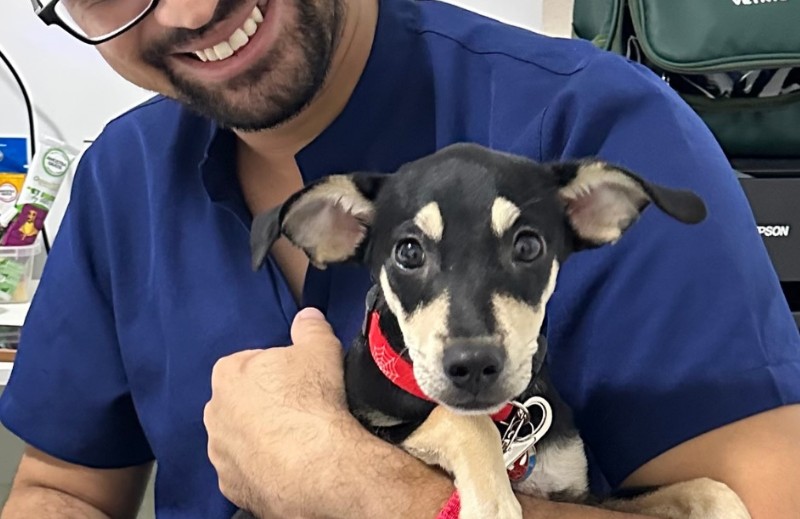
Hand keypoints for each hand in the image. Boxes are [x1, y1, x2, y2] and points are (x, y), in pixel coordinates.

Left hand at [204, 307, 363, 517]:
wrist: (316, 464)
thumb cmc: (312, 401)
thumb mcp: (320, 349)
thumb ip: (310, 328)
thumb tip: (308, 316)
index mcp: (228, 373)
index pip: (251, 364)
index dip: (278, 371)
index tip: (298, 381)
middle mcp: (214, 413)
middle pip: (242, 402)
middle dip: (265, 404)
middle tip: (300, 410)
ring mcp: (220, 453)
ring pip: (242, 439)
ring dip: (263, 439)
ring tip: (298, 441)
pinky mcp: (231, 486)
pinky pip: (248, 471)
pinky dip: (265, 469)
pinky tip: (291, 465)